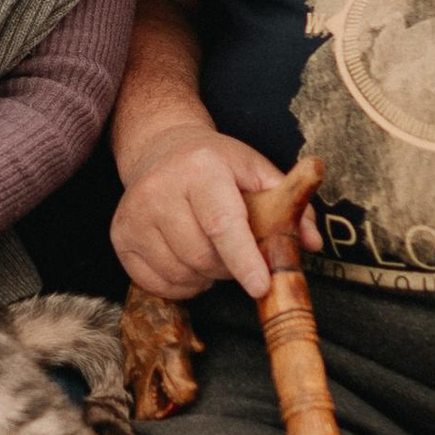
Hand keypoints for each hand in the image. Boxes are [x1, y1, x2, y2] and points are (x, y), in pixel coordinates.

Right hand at [111, 125, 315, 300]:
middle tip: (234, 252)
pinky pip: (158, 283)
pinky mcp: (121, 236)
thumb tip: (313, 243)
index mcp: (201, 168)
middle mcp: (160, 189)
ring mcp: (135, 214)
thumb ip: (289, 204)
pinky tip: (187, 260)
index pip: (222, 223)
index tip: (261, 286)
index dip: (243, 259)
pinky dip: (181, 284)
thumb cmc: (216, 163)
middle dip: (228, 267)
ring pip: (180, 274)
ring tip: (209, 249)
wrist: (160, 148)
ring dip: (205, 276)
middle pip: (202, 256)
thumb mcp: (256, 171)